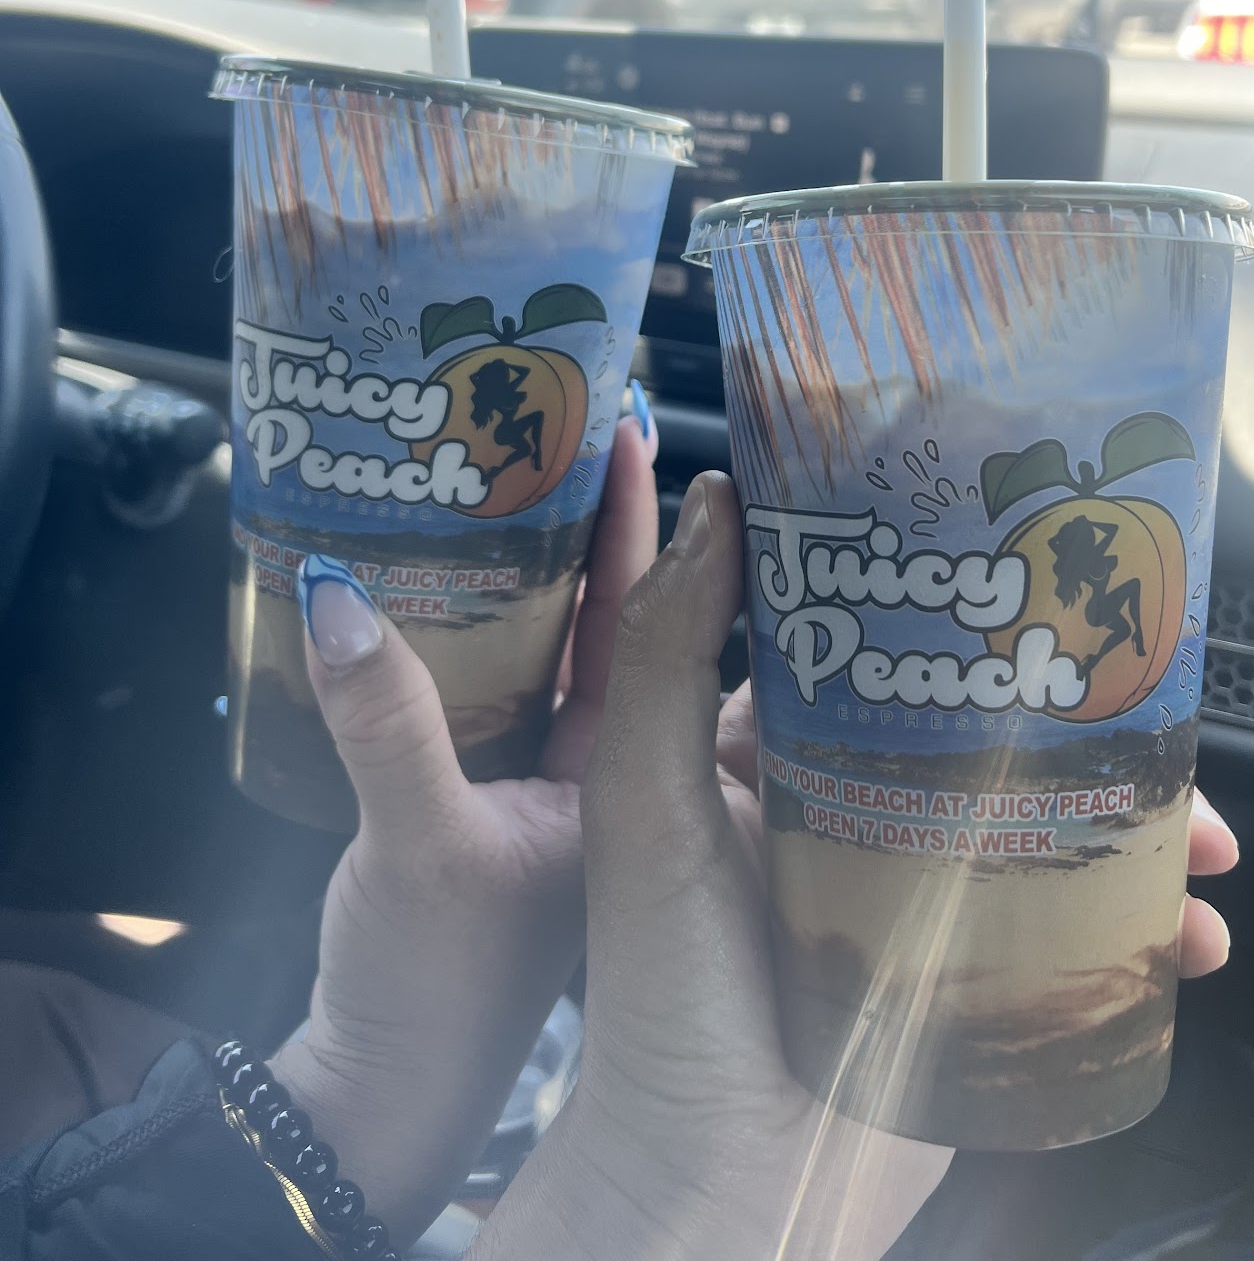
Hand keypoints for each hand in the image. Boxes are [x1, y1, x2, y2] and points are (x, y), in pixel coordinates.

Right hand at [272, 406, 658, 1248]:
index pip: (676, 620)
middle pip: (624, 611)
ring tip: (518, 455)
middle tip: (577, 411)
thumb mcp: (422, 844)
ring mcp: (559, 773)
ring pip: (562, 637)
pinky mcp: (500, 784)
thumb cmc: (436, 989)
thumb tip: (336, 593)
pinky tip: (463, 557)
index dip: (670, 525)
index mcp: (647, 779)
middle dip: (605, 518)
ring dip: (545, 558)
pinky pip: (507, 673)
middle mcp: (620, 766)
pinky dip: (493, 616)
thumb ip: (386, 720)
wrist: (384, 1083)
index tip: (652, 427)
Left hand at [476, 471, 1239, 1260]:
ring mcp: (922, 899)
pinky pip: (1077, 936)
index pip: (867, 646)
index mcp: (772, 758)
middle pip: (985, 730)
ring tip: (1199, 823)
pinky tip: (1189, 927)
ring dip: (1136, 818)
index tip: (1011, 548)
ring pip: (1050, 824)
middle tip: (1143, 685)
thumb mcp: (644, 802)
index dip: (940, 596)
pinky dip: (1147, 929)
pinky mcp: (973, 983)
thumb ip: (668, 657)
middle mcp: (854, 815)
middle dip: (1072, 709)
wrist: (716, 1183)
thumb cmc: (660, 994)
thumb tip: (717, 501)